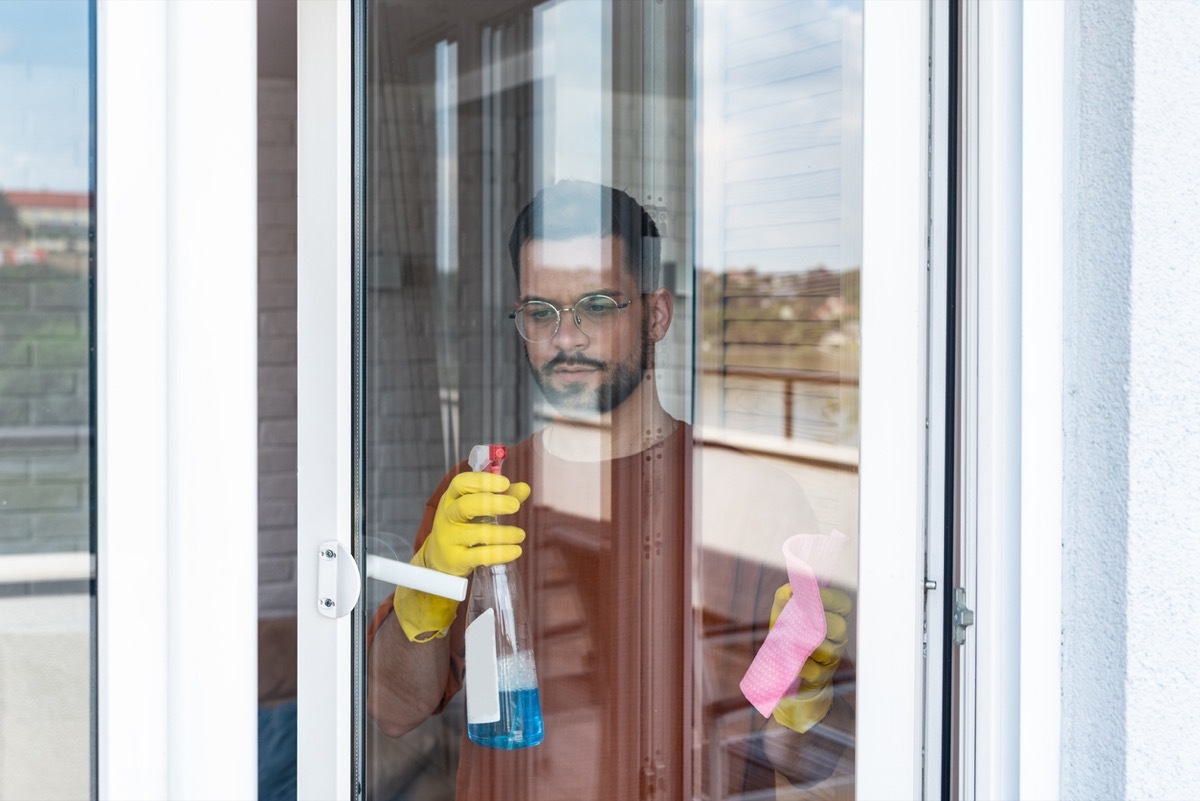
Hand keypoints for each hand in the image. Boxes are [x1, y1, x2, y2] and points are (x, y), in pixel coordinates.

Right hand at [394, 472, 530, 641]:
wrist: (438, 559)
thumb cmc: (462, 527)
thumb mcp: (476, 509)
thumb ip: (501, 497)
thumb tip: (524, 488)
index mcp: (451, 498)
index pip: (460, 483)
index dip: (482, 481)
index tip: (505, 483)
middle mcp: (447, 516)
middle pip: (466, 506)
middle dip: (493, 504)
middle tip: (515, 506)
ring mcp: (449, 539)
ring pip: (476, 533)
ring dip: (503, 533)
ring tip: (520, 534)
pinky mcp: (455, 559)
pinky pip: (480, 556)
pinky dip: (501, 553)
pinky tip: (516, 550)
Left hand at [768, 584, 850, 733]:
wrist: (785, 670)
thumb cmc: (788, 634)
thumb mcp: (782, 612)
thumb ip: (785, 597)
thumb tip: (790, 590)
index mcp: (832, 616)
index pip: (843, 603)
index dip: (830, 598)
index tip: (814, 594)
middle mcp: (837, 637)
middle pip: (839, 626)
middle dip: (821, 621)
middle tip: (803, 617)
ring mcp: (831, 658)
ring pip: (831, 649)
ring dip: (810, 643)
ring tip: (793, 637)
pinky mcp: (821, 677)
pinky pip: (815, 670)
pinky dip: (803, 664)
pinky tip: (794, 659)